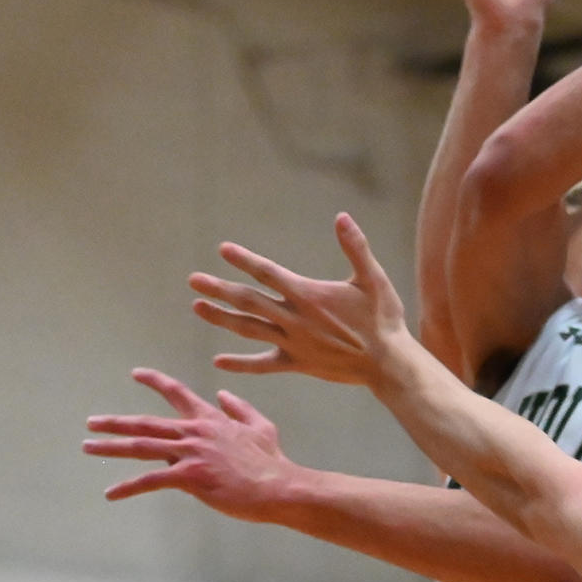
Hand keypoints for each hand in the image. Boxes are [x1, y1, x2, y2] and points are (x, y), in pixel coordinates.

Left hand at [85, 377, 307, 514]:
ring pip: (141, 446)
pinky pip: (151, 480)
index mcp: (210, 419)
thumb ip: (241, 408)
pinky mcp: (190, 477)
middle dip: (115, 422)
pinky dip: (128, 487)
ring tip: (88, 447)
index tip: (135, 374)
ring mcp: (190, 453)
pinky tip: (111, 493)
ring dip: (111, 447)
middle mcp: (195, 432)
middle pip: (146, 422)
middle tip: (91, 422)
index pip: (177, 393)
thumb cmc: (271, 462)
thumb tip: (223, 393)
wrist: (279, 486)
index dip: (155, 381)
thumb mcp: (261, 427)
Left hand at [190, 213, 410, 385]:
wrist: (388, 364)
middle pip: (249, 301)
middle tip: (194, 280)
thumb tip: (342, 217)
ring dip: (221, 318)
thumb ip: (356, 247)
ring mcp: (293, 343)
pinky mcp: (297, 364)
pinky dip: (240, 364)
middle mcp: (295, 319)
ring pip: (249, 329)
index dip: (244, 261)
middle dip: (220, 289)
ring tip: (197, 307)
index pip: (268, 273)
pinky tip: (218, 361)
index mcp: (309, 295)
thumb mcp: (374, 278)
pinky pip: (263, 364)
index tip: (223, 250)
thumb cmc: (383, 319)